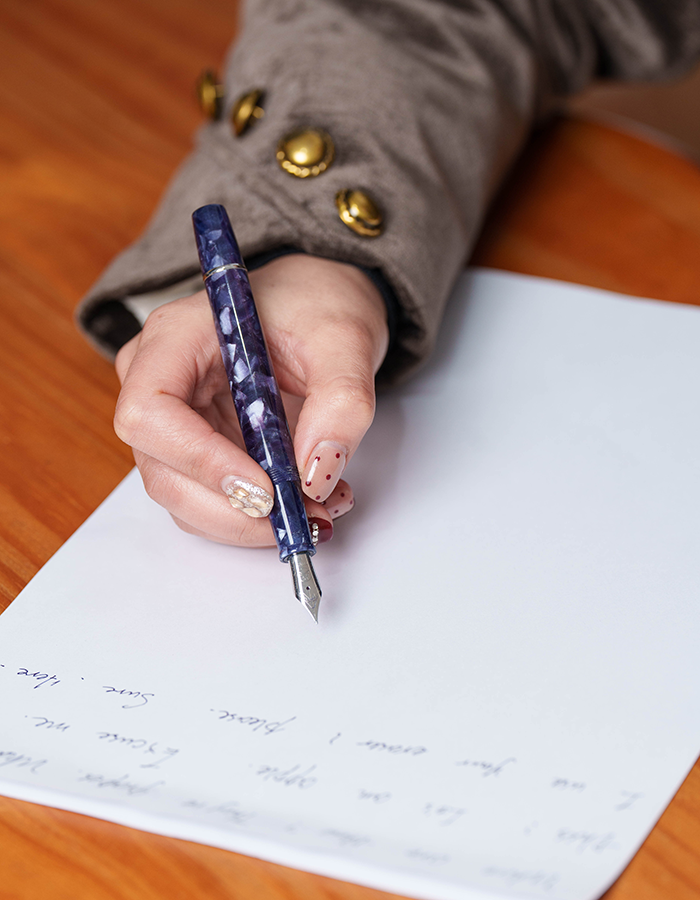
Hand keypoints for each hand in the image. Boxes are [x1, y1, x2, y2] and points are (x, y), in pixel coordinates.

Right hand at [113, 254, 388, 546]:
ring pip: (185, 499)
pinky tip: (306, 499)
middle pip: (163, 471)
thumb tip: (318, 475)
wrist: (320, 308)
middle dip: (234, 510)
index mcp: (175, 338)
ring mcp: (173, 421)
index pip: (150, 413)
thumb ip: (342, 404)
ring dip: (250, 522)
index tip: (265, 489)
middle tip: (305, 515)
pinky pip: (212, 501)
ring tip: (319, 507)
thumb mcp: (346, 342)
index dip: (200, 460)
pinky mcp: (197, 449)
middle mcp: (158, 381)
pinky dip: (257, 517)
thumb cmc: (318, 305)